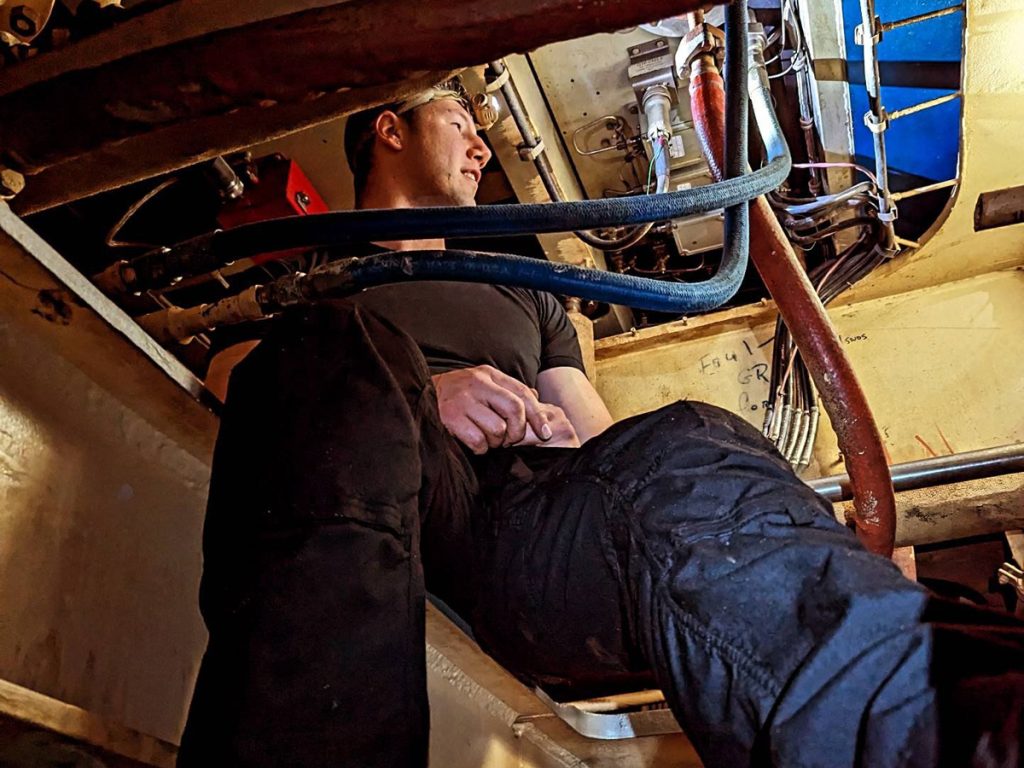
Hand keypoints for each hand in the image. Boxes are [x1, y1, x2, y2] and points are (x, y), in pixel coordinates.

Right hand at [431, 365, 575, 453]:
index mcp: (489, 374)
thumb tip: (537, 402)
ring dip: (496, 441)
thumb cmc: (458, 394)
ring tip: (486, 438)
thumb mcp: (484, 384)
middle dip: (518, 431)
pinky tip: (474, 442)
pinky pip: (479, 441)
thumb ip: (509, 391)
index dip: (538, 416)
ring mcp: (463, 400)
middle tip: (510, 439)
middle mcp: (478, 383)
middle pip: (515, 410)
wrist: (419, 394)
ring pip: (498, 429)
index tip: (545, 433)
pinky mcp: (451, 418)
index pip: (523, 394)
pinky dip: (480, 448)